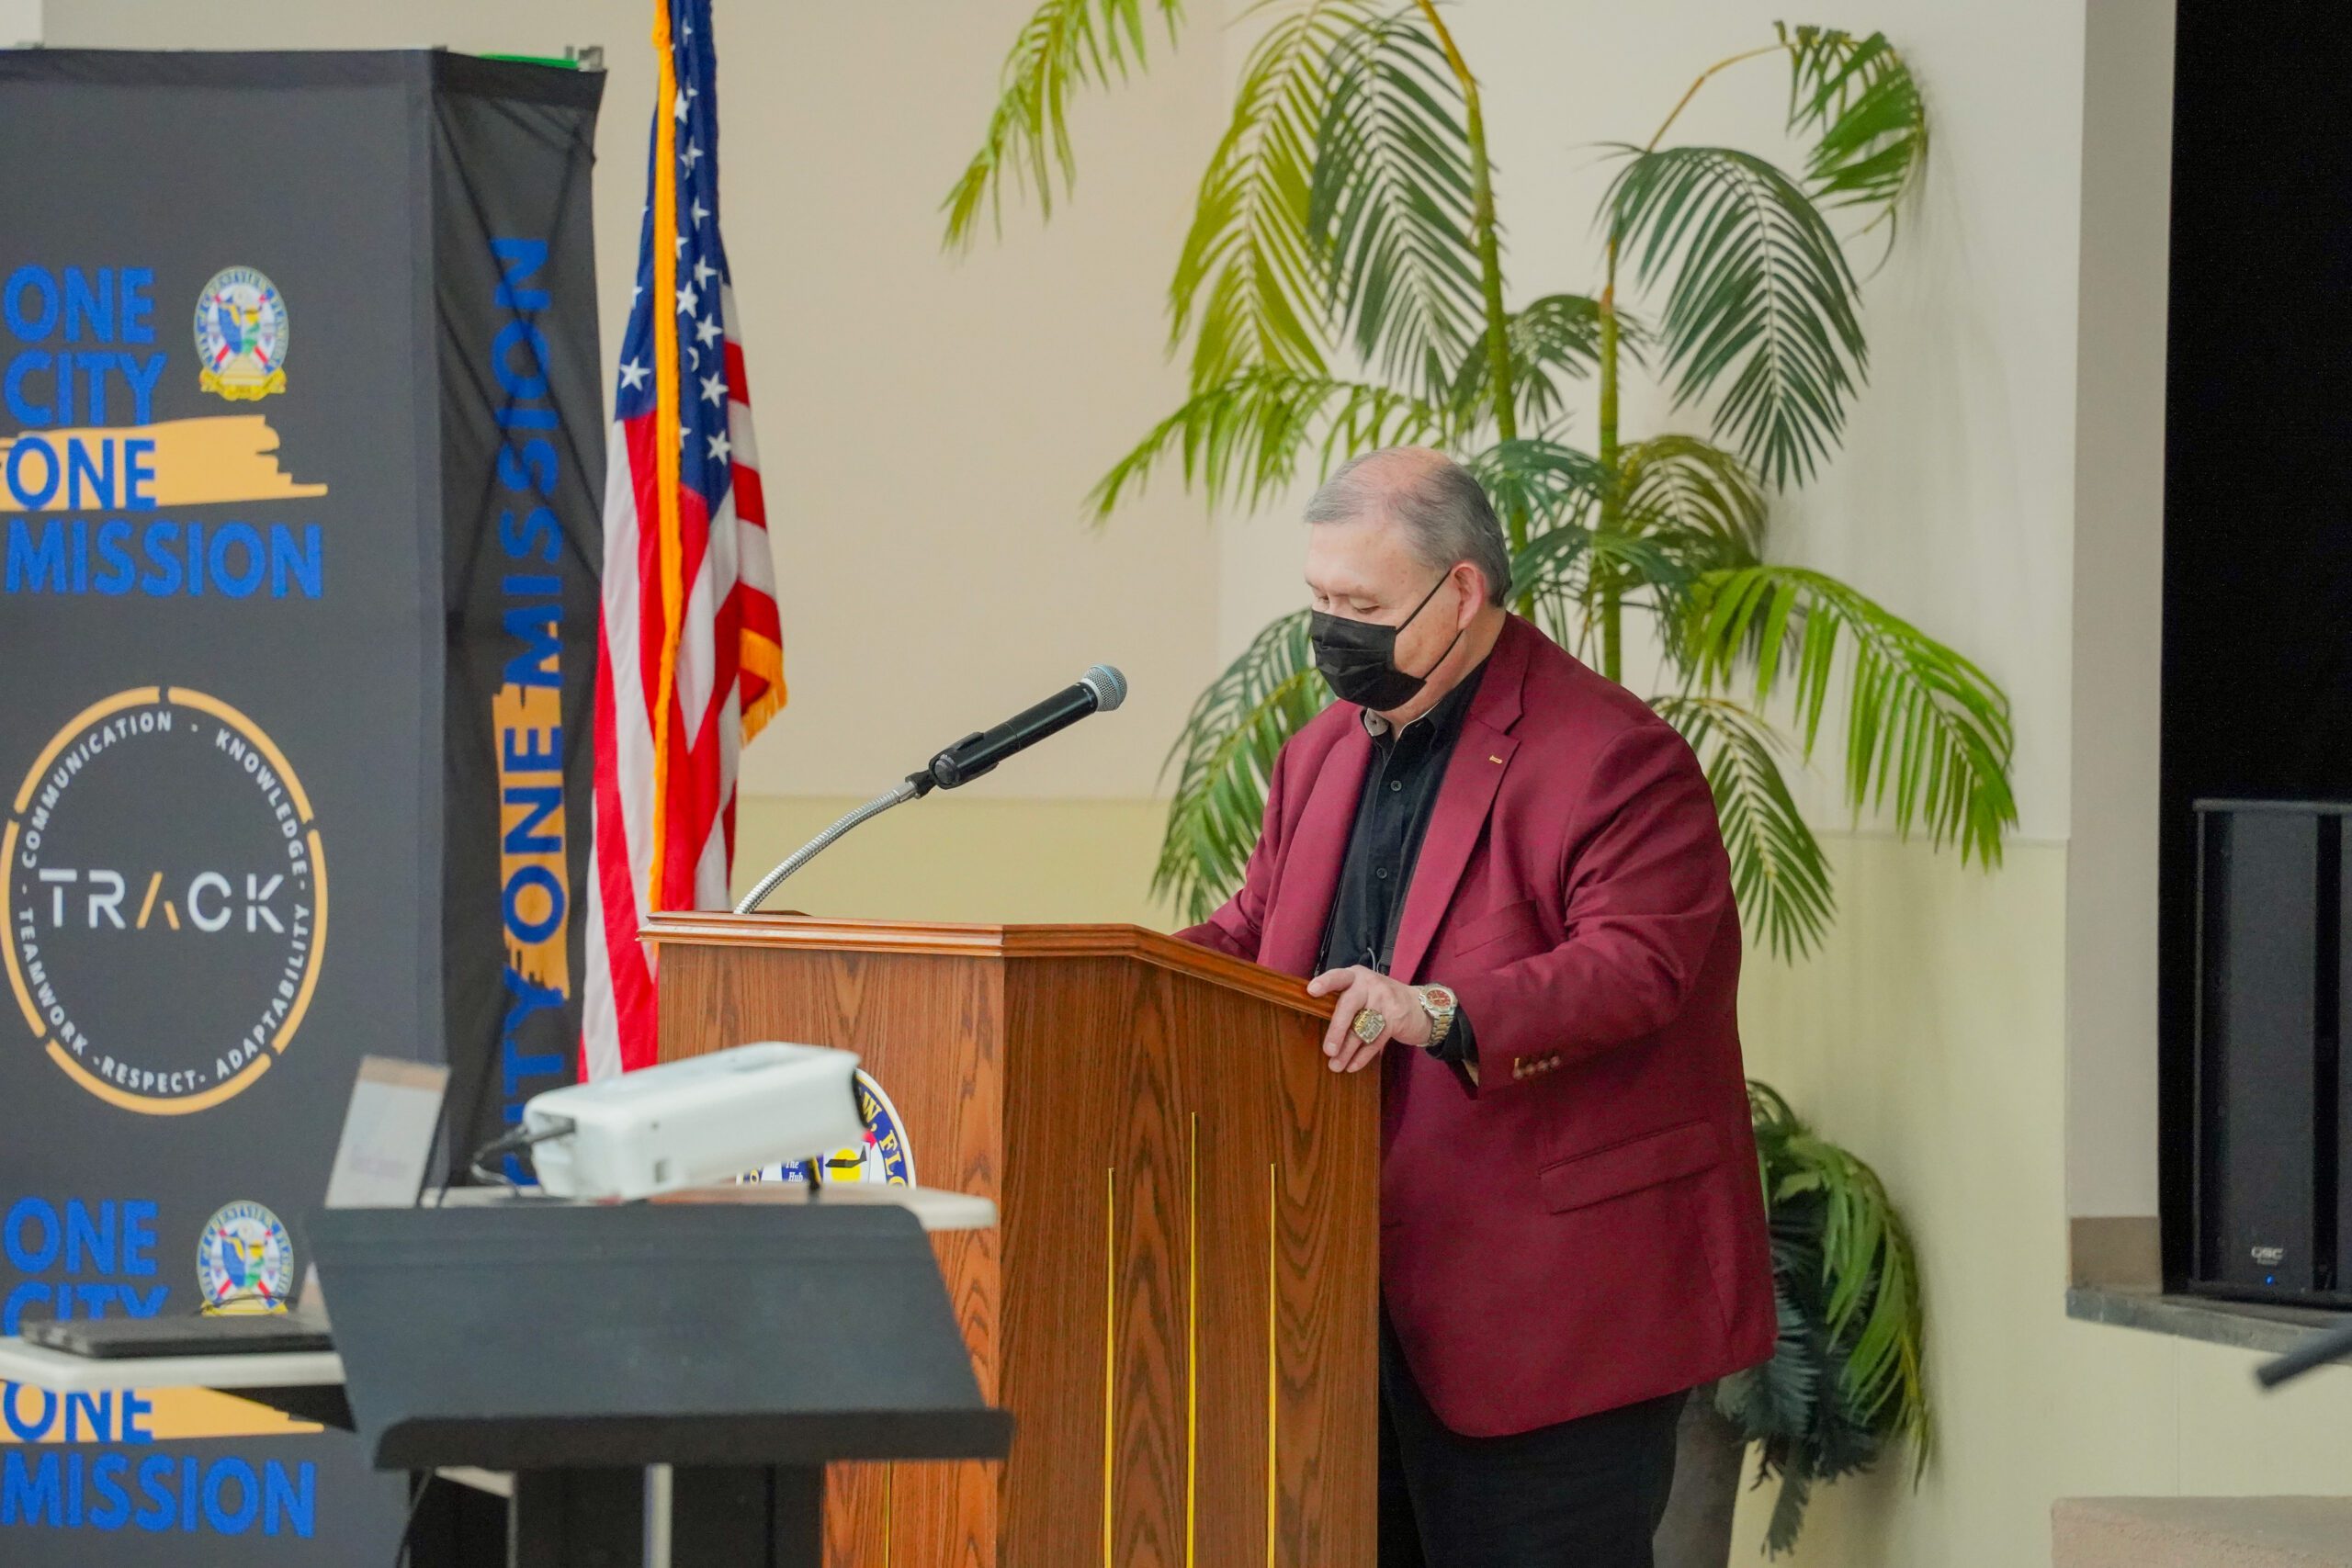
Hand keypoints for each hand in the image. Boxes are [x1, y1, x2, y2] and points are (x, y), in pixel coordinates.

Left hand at [1306, 965, 1430, 1071]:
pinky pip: (1375, 1040)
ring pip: (1361, 1028)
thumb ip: (1344, 999)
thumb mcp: (1364, 990)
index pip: (1338, 976)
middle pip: (1349, 1006)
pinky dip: (1363, 1056)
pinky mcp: (1396, 1018)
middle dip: (1337, 1030)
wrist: (1422, 1006)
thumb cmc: (1382, 1000)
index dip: (1325, 983)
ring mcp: (1385, 1001)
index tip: (1311, 991)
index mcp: (1356, 976)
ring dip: (1347, 1050)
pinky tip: (1352, 1066)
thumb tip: (1315, 1021)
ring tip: (1335, 1066)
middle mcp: (1369, 985)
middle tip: (1328, 1051)